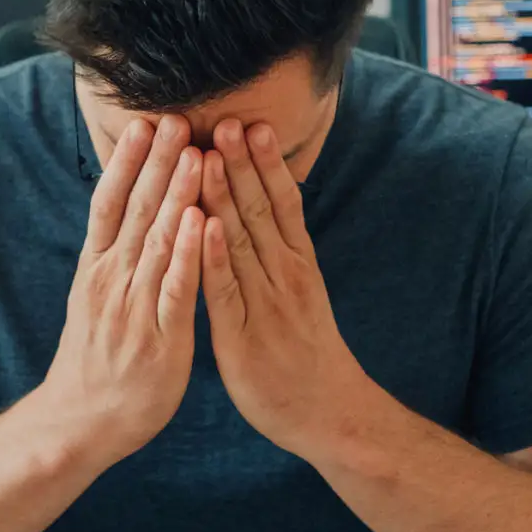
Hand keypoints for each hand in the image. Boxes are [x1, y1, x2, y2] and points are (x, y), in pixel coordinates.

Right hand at [28, 114, 203, 467]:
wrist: (79, 423)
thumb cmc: (96, 361)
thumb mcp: (96, 301)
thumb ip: (112, 260)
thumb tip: (123, 219)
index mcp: (98, 269)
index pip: (110, 202)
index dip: (128, 161)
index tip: (144, 121)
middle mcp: (112, 279)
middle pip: (134, 209)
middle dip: (157, 162)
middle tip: (174, 116)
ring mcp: (133, 307)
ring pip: (156, 239)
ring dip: (176, 194)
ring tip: (194, 152)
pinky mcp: (158, 337)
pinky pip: (175, 288)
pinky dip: (187, 252)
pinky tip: (199, 221)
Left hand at [200, 119, 380, 457]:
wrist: (328, 414)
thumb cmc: (305, 354)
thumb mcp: (297, 295)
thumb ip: (279, 257)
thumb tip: (260, 218)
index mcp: (296, 264)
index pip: (280, 202)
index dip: (264, 162)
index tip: (250, 121)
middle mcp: (285, 275)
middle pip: (262, 209)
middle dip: (243, 162)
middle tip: (227, 117)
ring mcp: (267, 304)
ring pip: (243, 240)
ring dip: (227, 194)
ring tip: (211, 151)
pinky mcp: (244, 336)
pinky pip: (226, 290)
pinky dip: (214, 256)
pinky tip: (203, 225)